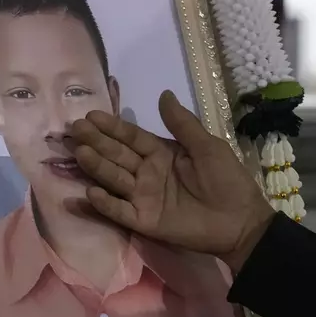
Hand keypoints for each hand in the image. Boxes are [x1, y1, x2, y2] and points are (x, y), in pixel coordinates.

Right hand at [71, 90, 275, 271]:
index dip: (111, 127)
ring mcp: (142, 197)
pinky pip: (120, 211)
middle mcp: (145, 173)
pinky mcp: (143, 221)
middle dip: (96, 142)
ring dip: (96, 167)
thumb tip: (163, 94)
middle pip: (116, 155)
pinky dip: (104, 204)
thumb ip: (182, 124)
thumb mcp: (207, 146)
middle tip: (74, 129)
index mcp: (160, 153)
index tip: (90, 116)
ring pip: (114, 179)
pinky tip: (89, 193)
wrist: (241, 222)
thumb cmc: (227, 181)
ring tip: (80, 153)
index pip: (130, 137)